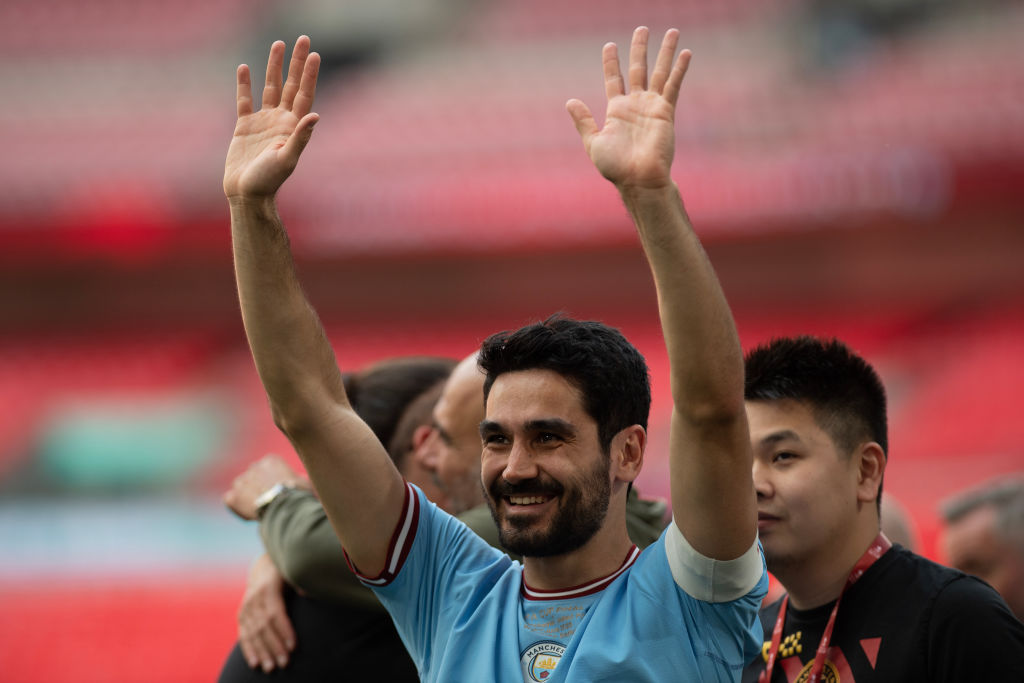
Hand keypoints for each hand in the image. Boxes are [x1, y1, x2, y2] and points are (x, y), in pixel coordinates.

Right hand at [223, 35, 320, 199]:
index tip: (313, 54)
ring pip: (270, 88)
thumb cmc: (269, 180)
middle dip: (296, 63)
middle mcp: (281, 121)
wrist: (246, 194)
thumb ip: (300, 137)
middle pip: (290, 85)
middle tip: (302, 39)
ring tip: (278, 44)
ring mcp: (263, 122)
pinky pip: (245, 100)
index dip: (309, 75)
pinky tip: (244, 68)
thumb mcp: (287, 158)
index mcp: (293, 127)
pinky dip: (245, 84)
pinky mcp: (245, 127)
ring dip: (274, 67)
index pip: (304, 94)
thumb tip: (315, 115)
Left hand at [224, 453, 308, 519]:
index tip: (279, 491)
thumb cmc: (299, 496)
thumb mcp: (305, 482)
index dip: (272, 480)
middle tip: (268, 501)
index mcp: (271, 460)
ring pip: (240, 487)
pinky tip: (249, 514)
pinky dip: (236, 506)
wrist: (286, 508)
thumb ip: (298, 478)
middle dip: (258, 486)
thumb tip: (302, 480)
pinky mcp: (233, 497)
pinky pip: (230, 499)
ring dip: (246, 496)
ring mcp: (241, 481)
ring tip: (259, 509)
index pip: (266, 467)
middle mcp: (254, 467)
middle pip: (253, 476)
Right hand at [237, 553, 296, 672]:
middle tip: (285, 663)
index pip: (275, 613)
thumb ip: (300, 581)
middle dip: (274, 646)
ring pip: (253, 634)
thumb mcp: (293, 571)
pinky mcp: (242, 616)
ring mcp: (245, 608)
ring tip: (271, 668)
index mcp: (268, 587)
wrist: (264, 566)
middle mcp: (253, 598)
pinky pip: (244, 635)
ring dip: (262, 652)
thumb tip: (310, 593)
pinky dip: (249, 650)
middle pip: (264, 627)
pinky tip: (255, 664)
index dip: (284, 630)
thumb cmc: (286, 570)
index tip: (294, 646)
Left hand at [567, 27, 690, 190]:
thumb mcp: (593, 142)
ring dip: (665, 51)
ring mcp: (652, 106)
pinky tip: (686, 53)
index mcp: (617, 110)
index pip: (614, 78)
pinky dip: (680, 69)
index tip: (610, 45)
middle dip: (639, 48)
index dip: (611, 61)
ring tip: (673, 31)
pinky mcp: (666, 112)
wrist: (638, 179)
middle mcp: (635, 104)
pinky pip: (673, 86)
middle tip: (642, 28)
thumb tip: (570, 101)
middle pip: (638, 68)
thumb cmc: (615, 166)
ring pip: (659, 72)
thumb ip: (584, 121)